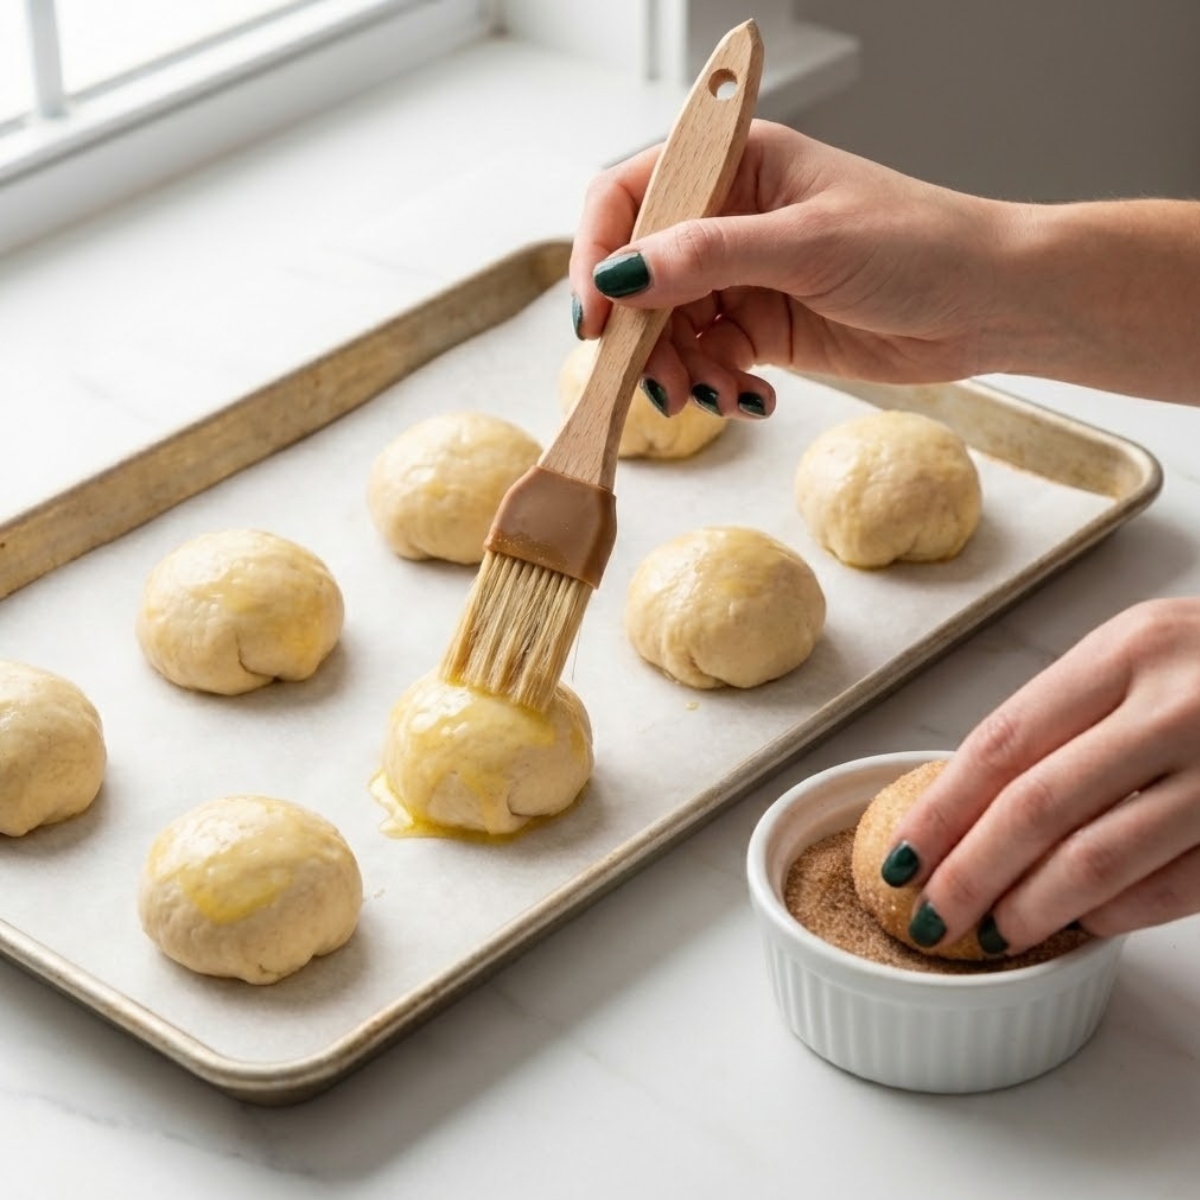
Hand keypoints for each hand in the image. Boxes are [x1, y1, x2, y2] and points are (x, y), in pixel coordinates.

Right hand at [569, 119, 1015, 419]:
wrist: (989, 304)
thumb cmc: (919, 245)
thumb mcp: (806, 244)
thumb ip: (707, 257)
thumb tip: (621, 276)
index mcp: (735, 167)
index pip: (631, 198)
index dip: (600, 254)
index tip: (597, 317)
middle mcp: (728, 218)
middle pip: (640, 276)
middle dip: (641, 335)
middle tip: (662, 383)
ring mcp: (742, 278)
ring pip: (668, 330)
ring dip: (680, 371)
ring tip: (718, 397)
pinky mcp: (761, 329)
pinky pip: (708, 362)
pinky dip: (717, 387)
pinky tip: (752, 400)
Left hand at [882, 597, 1199, 953]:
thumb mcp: (1141, 654)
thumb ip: (1066, 715)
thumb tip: (967, 805)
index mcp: (1129, 650)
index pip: (1004, 741)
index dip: (942, 810)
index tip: (903, 858)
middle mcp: (1180, 705)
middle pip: (1038, 806)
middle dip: (970, 873)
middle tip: (933, 918)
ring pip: (1102, 859)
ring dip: (1034, 907)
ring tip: (992, 932)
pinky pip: (1176, 889)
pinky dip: (1116, 916)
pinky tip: (1080, 926)